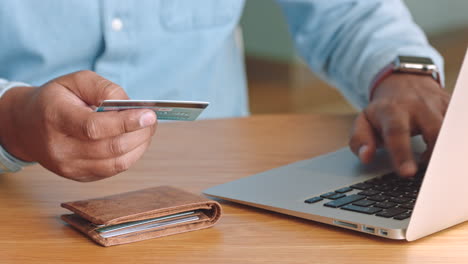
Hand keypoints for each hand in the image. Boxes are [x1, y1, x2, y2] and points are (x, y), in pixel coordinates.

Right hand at [0, 71, 156, 181]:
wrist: (27, 126)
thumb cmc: (56, 100)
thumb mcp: (76, 81)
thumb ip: (105, 89)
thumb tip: (130, 105)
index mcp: (56, 118)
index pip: (95, 127)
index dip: (126, 122)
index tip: (149, 114)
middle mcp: (60, 148)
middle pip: (111, 148)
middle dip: (140, 134)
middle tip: (151, 120)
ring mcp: (69, 167)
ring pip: (117, 163)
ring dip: (140, 146)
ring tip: (146, 130)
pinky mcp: (79, 177)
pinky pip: (113, 170)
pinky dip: (131, 156)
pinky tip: (135, 141)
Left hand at [349, 73, 449, 176]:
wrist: (405, 81)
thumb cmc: (384, 110)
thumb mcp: (364, 121)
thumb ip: (360, 140)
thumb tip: (366, 157)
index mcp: (393, 110)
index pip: (397, 132)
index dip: (402, 154)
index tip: (407, 173)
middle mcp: (419, 105)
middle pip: (434, 130)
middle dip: (435, 154)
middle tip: (430, 175)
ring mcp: (439, 105)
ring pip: (451, 129)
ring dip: (446, 151)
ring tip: (435, 165)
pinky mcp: (453, 107)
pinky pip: (459, 128)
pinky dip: (454, 143)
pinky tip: (446, 154)